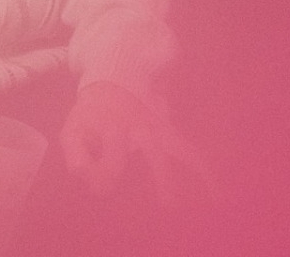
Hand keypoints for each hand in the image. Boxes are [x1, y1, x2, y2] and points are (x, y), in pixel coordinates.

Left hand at [60, 80, 210, 203]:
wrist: (110, 83)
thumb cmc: (90, 115)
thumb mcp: (73, 128)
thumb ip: (75, 153)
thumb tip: (80, 174)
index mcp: (113, 127)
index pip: (113, 158)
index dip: (104, 176)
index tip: (97, 185)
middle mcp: (140, 127)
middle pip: (154, 151)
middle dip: (162, 177)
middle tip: (169, 205)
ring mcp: (158, 129)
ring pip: (180, 149)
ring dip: (196, 173)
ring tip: (211, 200)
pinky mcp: (168, 132)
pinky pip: (190, 151)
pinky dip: (204, 170)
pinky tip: (216, 192)